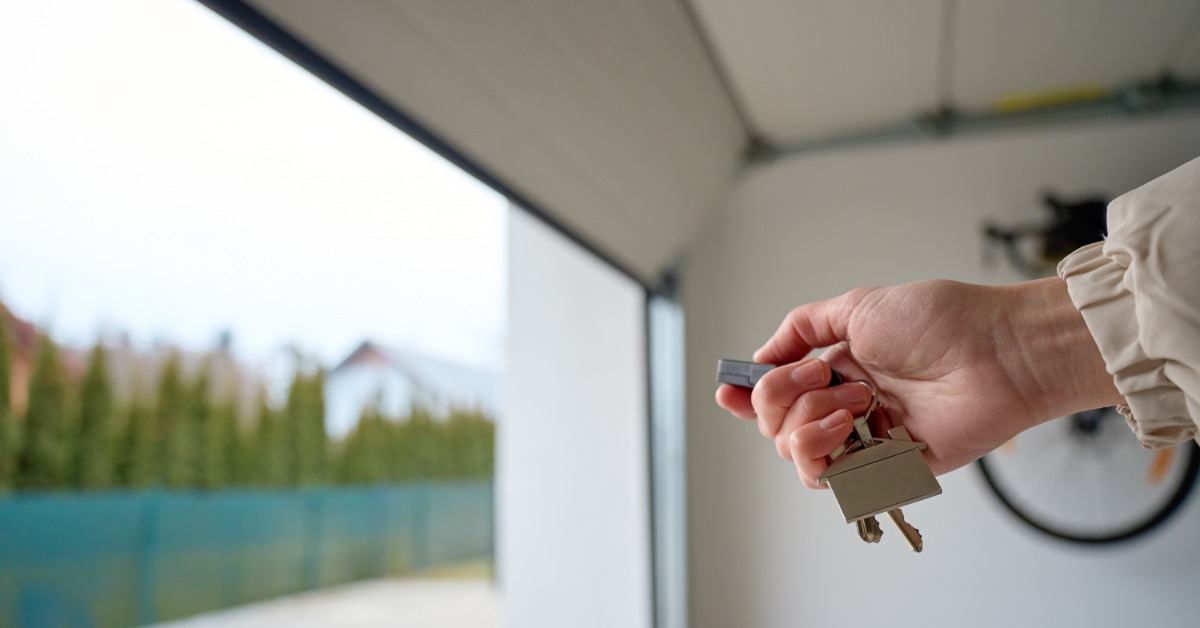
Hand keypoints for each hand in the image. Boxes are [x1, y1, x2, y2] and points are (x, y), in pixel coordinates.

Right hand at [716, 277, 1122, 487]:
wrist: (997, 352)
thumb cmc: (942, 321)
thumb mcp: (857, 306)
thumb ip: (802, 329)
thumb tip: (761, 355)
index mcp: (837, 369)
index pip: (777, 393)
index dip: (747, 397)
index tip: (729, 392)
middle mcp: (847, 407)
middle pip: (775, 425)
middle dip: (781, 399)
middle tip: (822, 376)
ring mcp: (867, 440)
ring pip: (797, 456)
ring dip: (807, 425)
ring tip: (852, 401)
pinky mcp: (890, 470)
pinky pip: (835, 480)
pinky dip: (827, 454)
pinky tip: (851, 424)